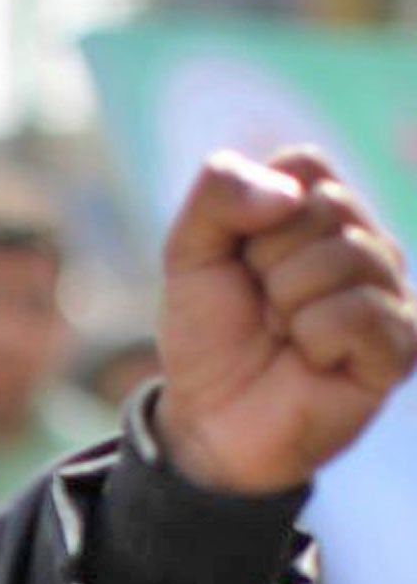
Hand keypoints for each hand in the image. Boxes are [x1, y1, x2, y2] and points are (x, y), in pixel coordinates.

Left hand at [155, 148, 415, 493]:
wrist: (209, 418)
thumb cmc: (209, 334)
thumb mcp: (188, 254)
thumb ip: (219, 194)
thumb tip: (289, 195)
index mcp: (323, 212)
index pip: (304, 165)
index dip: (251, 214)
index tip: (240, 260)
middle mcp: (367, 244)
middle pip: (325, 207)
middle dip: (266, 262)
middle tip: (260, 307)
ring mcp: (391, 293)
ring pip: (345, 257)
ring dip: (286, 303)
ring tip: (282, 333)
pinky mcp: (401, 345)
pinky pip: (359, 313)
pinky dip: (313, 338)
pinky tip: (310, 360)